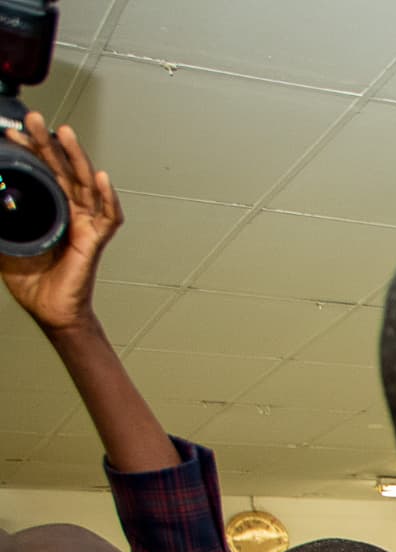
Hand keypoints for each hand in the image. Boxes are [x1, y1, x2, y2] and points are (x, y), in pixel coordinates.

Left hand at [0, 112, 121, 335]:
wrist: (49, 310)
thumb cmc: (32, 279)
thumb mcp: (4, 239)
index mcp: (49, 208)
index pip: (41, 172)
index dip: (29, 152)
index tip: (13, 135)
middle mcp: (70, 211)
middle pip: (63, 170)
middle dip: (50, 144)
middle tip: (36, 121)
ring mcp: (85, 223)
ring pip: (85, 183)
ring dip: (77, 157)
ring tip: (66, 134)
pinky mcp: (96, 240)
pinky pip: (107, 215)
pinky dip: (107, 196)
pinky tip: (101, 178)